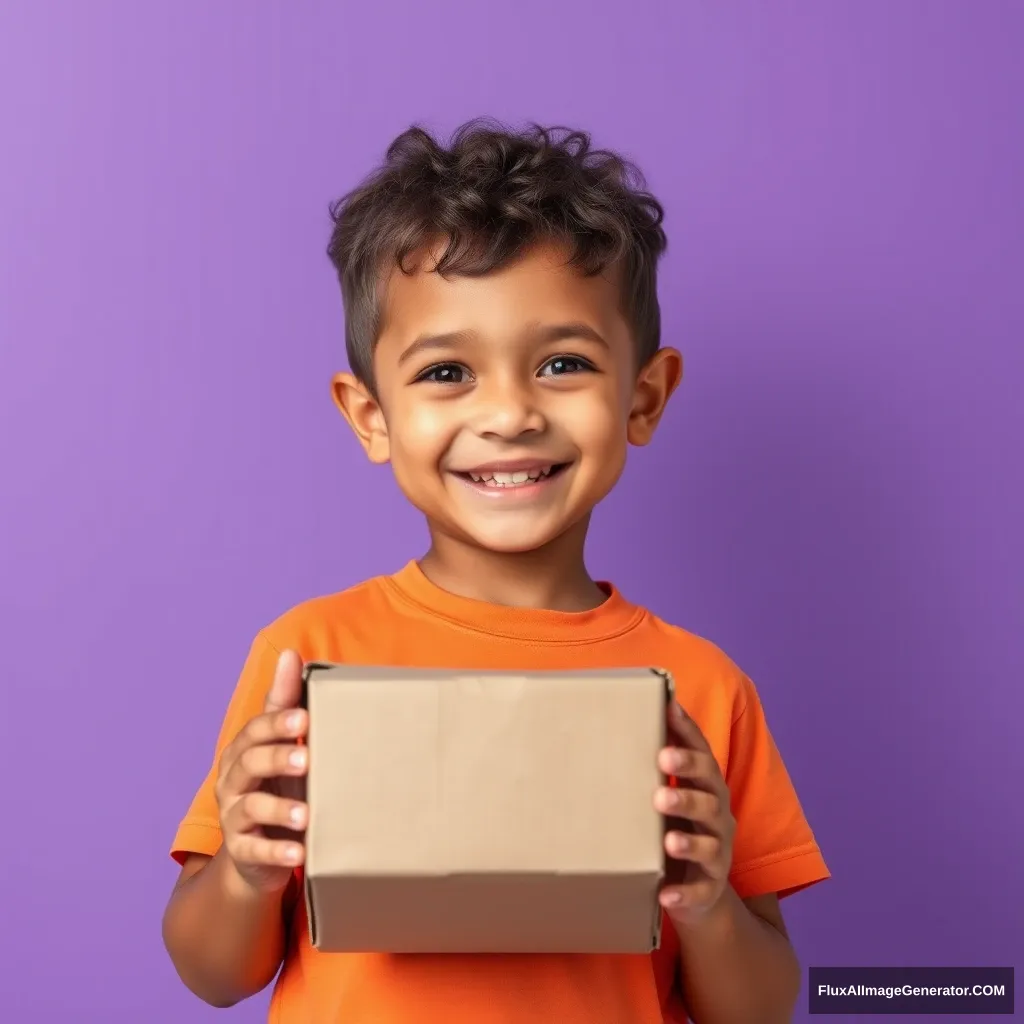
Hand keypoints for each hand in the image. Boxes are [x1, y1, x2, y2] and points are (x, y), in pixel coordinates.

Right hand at [215, 649, 308, 893]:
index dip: (278, 723)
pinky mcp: (243, 852)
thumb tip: (290, 654)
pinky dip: (277, 853)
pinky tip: (300, 852)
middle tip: (307, 759)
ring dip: (279, 810)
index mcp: (244, 750)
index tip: (305, 717)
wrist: (259, 852)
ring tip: (307, 814)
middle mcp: (233, 781)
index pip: (255, 731)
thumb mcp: (281, 743)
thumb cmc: (277, 784)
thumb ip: (285, 702)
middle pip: (250, 763)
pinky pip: (255, 852)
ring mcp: (235, 818)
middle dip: (277, 758)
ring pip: (251, 808)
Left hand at [653, 701, 735, 924]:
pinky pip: (699, 892)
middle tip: (663, 761)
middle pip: (709, 795)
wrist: (700, 891)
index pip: (702, 756)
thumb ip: (657, 762)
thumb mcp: (671, 792)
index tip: (668, 710)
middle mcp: (717, 818)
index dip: (687, 733)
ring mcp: (717, 854)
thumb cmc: (676, 826)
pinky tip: (665, 894)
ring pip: (709, 845)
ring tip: (668, 838)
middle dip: (688, 778)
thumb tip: (623, 711)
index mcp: (707, 789)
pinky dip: (684, 894)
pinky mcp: (708, 889)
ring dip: (689, 840)